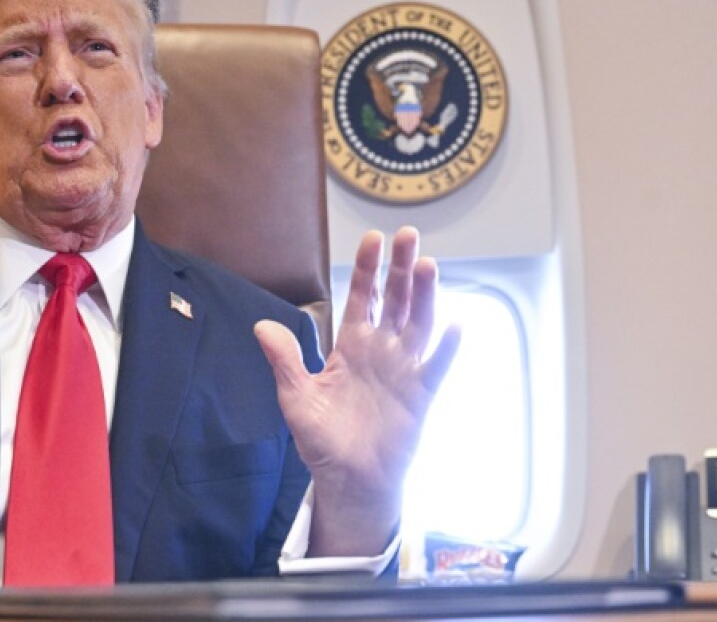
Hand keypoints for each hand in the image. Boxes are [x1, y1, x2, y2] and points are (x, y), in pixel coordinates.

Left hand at [256, 226, 459, 556]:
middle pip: (395, 300)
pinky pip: (436, 367)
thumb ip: (285, 361)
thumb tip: (261, 326)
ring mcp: (404, 370)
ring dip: (425, 295)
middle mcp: (381, 351)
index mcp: (351, 346)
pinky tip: (455, 324)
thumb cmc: (323, 439)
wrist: (348, 480)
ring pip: (418, 323)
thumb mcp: (296, 397)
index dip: (368, 268)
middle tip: (409, 235)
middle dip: (401, 268)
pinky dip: (447, 348)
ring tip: (427, 264)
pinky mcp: (421, 396)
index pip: (362, 298)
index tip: (373, 238)